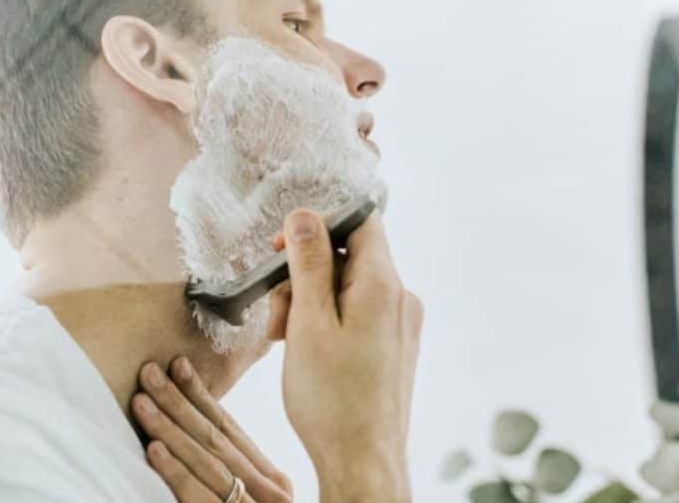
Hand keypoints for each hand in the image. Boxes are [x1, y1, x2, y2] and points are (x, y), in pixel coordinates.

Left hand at [132, 357, 293, 502]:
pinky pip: (198, 496)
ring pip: (206, 460)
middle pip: (216, 437)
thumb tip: (191, 431)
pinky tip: (154, 449)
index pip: (231, 428)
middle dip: (178, 401)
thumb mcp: (249, 499)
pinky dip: (176, 471)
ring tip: (141, 401)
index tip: (177, 364)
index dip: (200, 395)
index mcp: (273, 479)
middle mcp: (270, 491)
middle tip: (148, 372)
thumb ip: (233, 473)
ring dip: (169, 427)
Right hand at [268, 210, 422, 501]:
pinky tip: (305, 350)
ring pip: (348, 287)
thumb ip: (308, 264)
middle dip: (304, 275)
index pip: (360, 220)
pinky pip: (357, 314)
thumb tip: (304, 216)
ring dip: (310, 302)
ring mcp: (399, 324)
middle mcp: (400, 299)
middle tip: (278, 313)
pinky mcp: (393, 346)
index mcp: (383, 286)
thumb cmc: (332, 400)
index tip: (282, 249)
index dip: (318, 224)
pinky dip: (326, 322)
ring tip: (286, 339)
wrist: (362, 461)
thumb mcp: (309, 322)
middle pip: (348, 256)